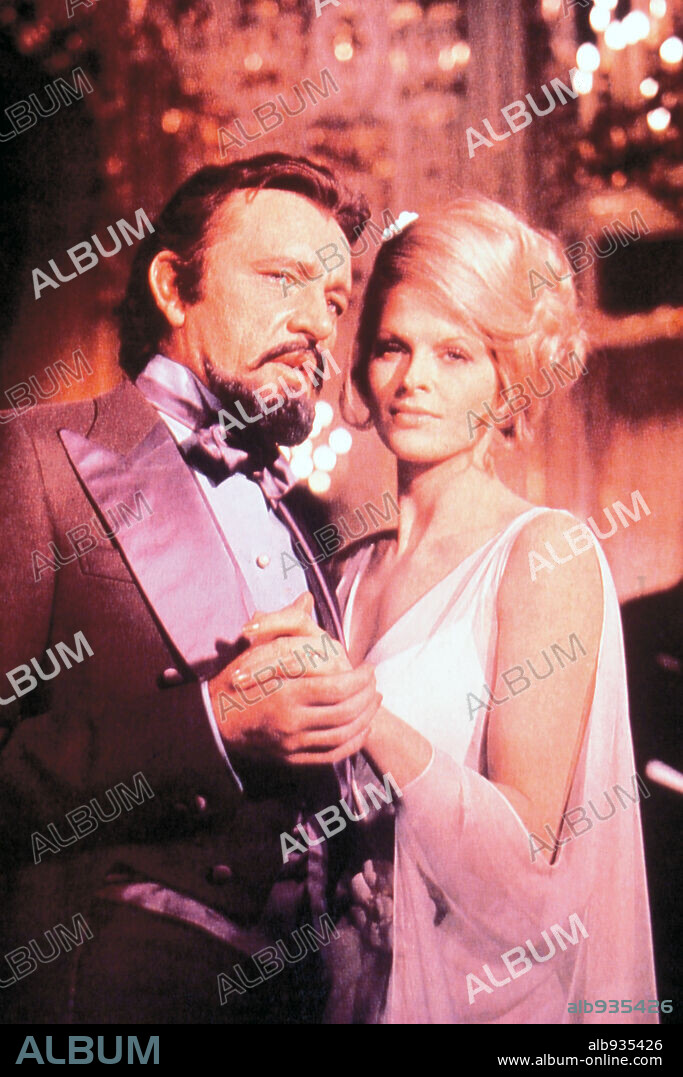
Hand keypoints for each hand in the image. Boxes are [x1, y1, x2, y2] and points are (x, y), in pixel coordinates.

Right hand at [208, 594, 381, 764]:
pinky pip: (333, 754)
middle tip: (375, 683)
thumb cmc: (235, 683)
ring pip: (343, 735)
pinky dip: (353, 742)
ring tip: (374, 702)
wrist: (213, 723)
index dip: (360, 679)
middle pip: (345, 712)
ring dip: (366, 718)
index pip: (337, 688)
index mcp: (285, 693)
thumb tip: (305, 599)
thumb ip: (284, 626)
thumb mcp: (256, 650)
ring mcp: (293, 744)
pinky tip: (362, 727)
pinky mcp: (294, 759)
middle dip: (367, 697)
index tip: (368, 668)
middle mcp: (291, 722)